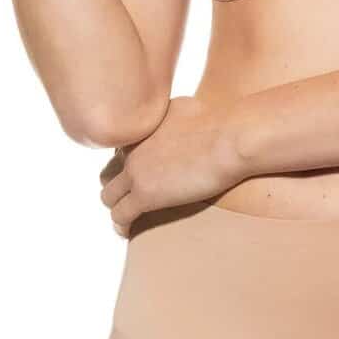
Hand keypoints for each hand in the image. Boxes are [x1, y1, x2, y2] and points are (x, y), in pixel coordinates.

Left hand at [98, 96, 245, 237]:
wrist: (230, 139)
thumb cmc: (221, 122)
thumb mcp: (186, 108)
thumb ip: (169, 118)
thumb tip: (174, 123)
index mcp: (143, 124)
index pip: (120, 148)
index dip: (128, 162)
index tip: (140, 174)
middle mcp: (133, 145)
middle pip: (108, 170)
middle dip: (118, 184)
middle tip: (133, 196)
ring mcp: (136, 170)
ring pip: (108, 195)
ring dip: (118, 205)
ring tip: (129, 215)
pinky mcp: (144, 194)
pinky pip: (120, 215)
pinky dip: (122, 226)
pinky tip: (129, 231)